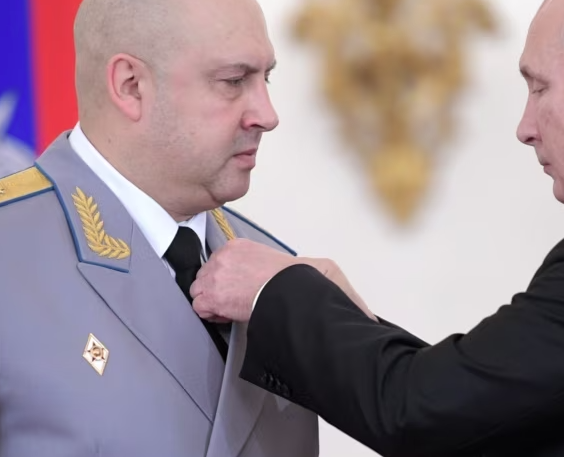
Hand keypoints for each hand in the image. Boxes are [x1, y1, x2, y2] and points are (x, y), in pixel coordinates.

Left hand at [190, 239, 376, 321]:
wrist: (289, 296)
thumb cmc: (301, 286)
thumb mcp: (320, 269)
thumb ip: (325, 277)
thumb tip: (363, 310)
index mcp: (242, 246)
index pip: (223, 262)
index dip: (231, 281)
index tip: (244, 291)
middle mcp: (224, 256)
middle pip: (209, 276)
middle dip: (220, 291)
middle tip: (239, 302)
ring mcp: (214, 275)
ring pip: (202, 292)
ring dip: (214, 303)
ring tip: (235, 310)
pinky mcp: (210, 294)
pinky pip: (200, 307)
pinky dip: (211, 315)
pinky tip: (227, 316)